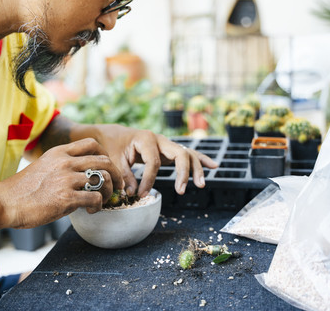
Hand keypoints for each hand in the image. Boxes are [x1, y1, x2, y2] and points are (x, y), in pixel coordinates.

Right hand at [0, 138, 123, 228]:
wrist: (5, 202)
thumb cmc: (24, 188)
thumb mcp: (44, 166)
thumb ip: (62, 165)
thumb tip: (82, 173)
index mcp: (60, 152)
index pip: (93, 144)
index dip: (105, 155)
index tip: (106, 168)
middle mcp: (65, 163)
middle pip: (104, 161)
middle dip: (116, 175)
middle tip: (116, 186)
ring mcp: (67, 179)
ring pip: (103, 180)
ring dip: (108, 192)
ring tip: (102, 200)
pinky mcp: (67, 198)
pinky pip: (95, 198)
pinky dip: (98, 206)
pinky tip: (90, 210)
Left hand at [94, 125, 217, 196]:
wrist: (116, 135)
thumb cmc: (115, 147)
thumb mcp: (115, 160)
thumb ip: (124, 176)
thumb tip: (132, 193)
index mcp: (146, 139)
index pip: (154, 162)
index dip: (149, 180)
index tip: (141, 194)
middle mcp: (160, 139)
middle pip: (179, 153)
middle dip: (183, 172)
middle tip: (181, 191)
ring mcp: (167, 144)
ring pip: (187, 154)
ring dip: (196, 169)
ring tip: (201, 185)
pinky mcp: (170, 150)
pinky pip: (188, 153)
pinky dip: (201, 160)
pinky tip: (214, 166)